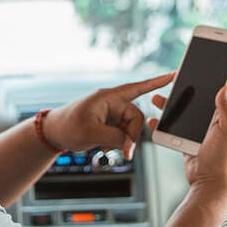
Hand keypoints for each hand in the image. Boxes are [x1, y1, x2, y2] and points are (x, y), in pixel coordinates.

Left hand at [44, 73, 174, 158]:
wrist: (54, 133)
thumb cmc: (67, 126)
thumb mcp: (90, 133)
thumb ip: (113, 138)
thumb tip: (129, 144)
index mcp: (108, 97)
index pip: (137, 88)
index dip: (156, 83)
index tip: (173, 75)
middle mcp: (112, 104)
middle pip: (136, 118)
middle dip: (131, 135)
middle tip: (124, 151)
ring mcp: (111, 115)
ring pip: (130, 129)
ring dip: (123, 142)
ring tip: (108, 150)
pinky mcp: (109, 125)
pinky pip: (123, 135)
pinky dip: (118, 144)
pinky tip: (106, 149)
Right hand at [147, 86, 226, 191]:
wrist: (210, 184)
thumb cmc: (224, 159)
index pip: (217, 95)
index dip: (208, 82)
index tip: (197, 71)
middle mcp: (215, 124)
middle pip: (196, 102)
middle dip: (183, 92)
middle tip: (172, 82)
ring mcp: (201, 134)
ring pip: (183, 114)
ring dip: (170, 106)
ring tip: (157, 99)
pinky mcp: (189, 142)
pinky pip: (175, 129)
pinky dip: (164, 124)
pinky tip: (154, 120)